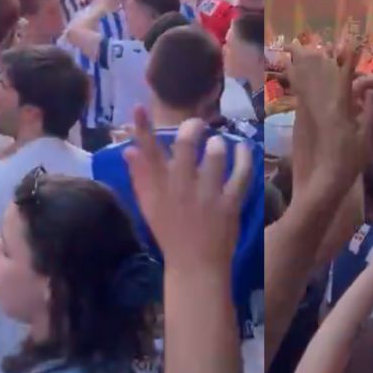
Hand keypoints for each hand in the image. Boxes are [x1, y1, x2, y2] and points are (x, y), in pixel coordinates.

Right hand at [121, 110, 252, 272]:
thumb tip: (128, 149)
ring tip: (217, 143)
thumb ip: (139, 177)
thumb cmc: (170, 234)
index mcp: (158, 188)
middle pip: (184, 147)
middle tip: (197, 124)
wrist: (195, 266)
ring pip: (214, 155)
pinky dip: (243, 157)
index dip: (143, 128)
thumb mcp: (149, 206)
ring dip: (216, 144)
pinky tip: (243, 148)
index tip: (139, 106)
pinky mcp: (229, 203)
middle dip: (191, 128)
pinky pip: (240, 173)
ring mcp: (207, 195)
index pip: (147, 152)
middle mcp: (181, 188)